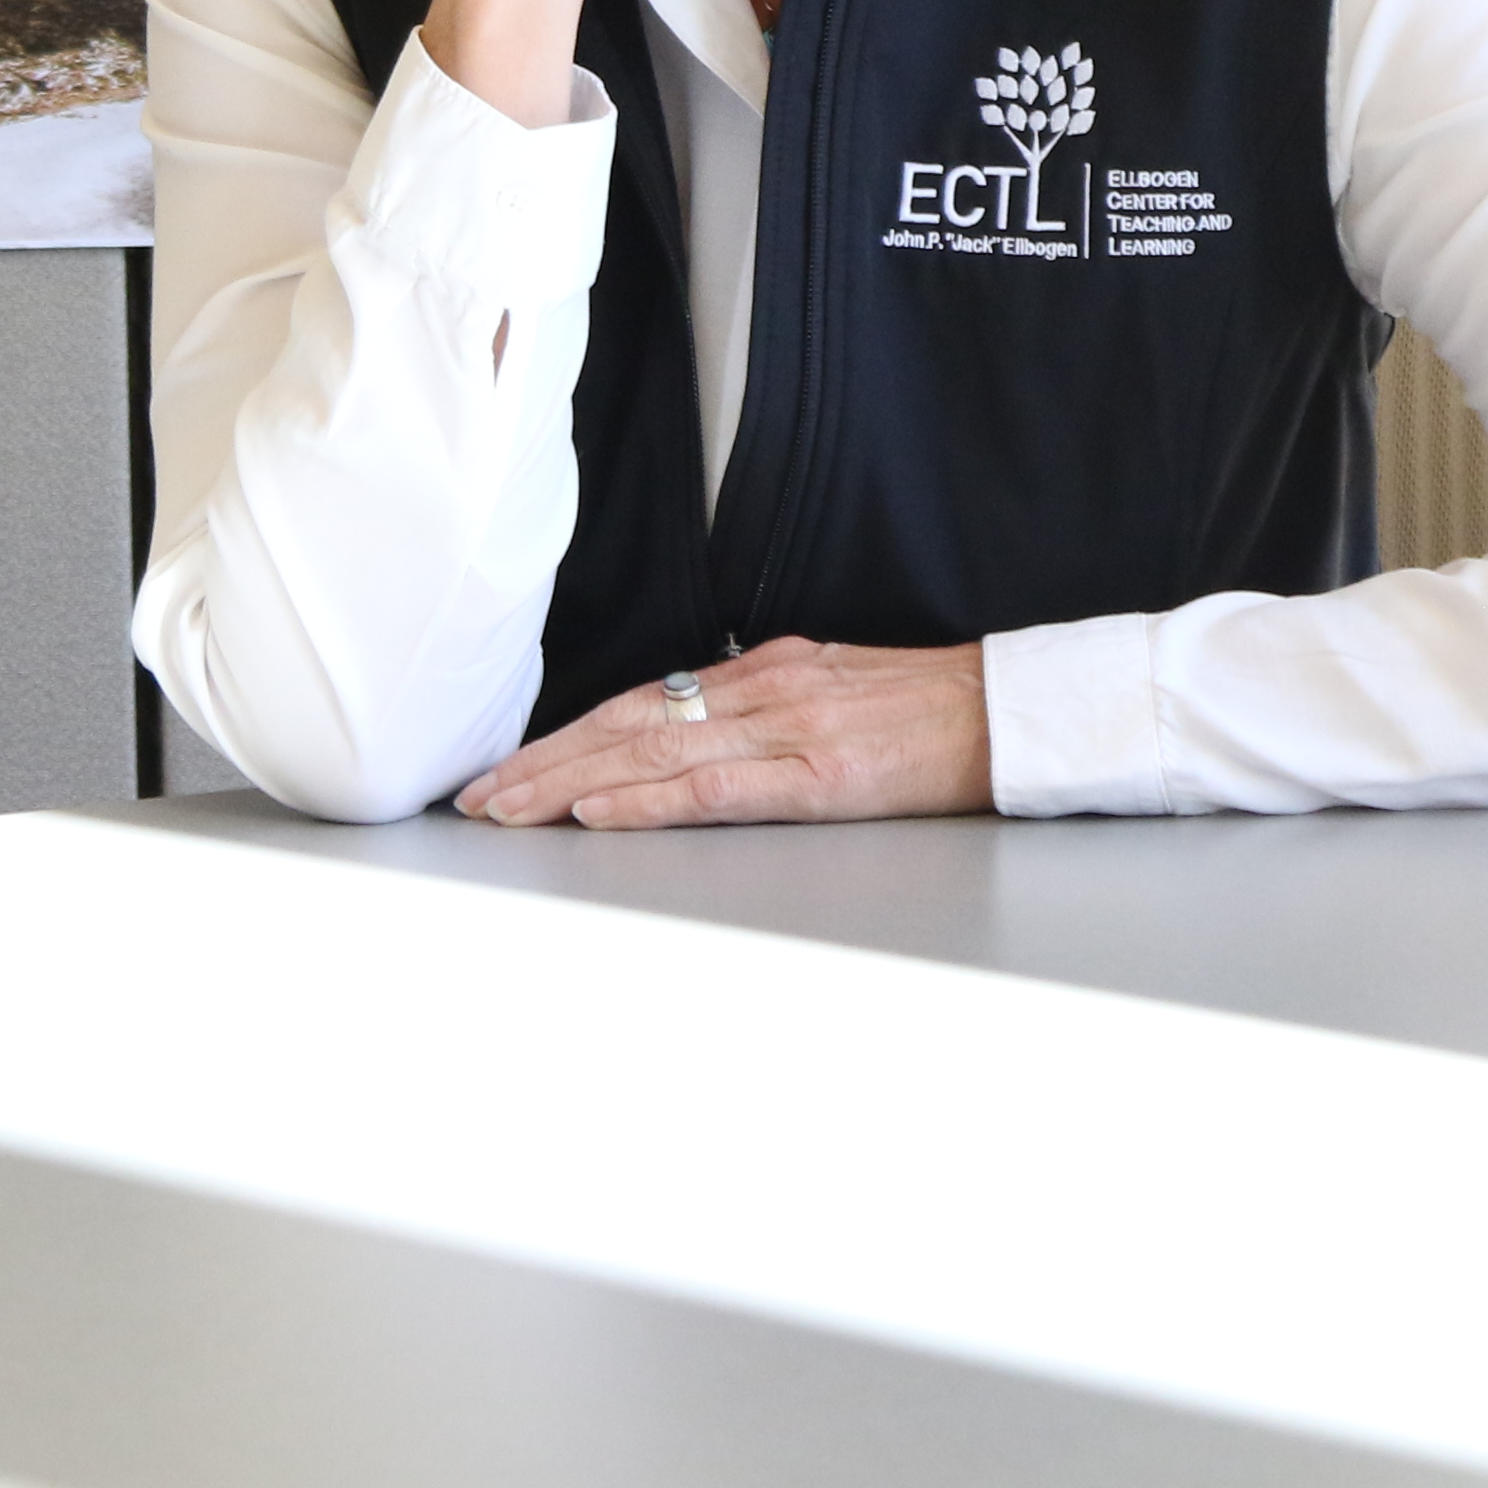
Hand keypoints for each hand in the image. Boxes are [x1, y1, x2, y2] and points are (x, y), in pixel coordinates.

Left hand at [457, 637, 992, 829]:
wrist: (1011, 713)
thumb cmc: (932, 712)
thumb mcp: (836, 690)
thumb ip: (767, 707)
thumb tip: (701, 726)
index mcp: (764, 672)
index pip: (641, 702)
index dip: (567, 736)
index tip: (509, 768)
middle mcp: (762, 690)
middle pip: (626, 724)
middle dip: (541, 762)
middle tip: (476, 797)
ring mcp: (788, 730)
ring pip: (652, 753)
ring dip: (567, 784)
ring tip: (507, 810)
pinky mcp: (821, 777)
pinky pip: (715, 789)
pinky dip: (646, 802)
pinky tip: (597, 815)